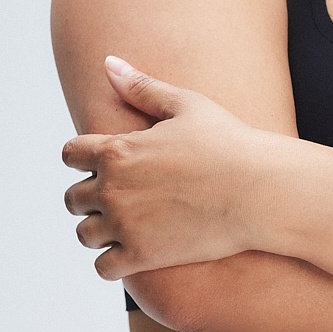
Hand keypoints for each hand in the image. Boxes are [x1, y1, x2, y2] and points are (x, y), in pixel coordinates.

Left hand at [61, 56, 276, 281]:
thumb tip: (108, 63)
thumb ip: (142, 87)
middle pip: (72, 198)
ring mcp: (125, 225)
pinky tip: (132, 255)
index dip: (82, 158)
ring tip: (123, 228)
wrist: (262, 191)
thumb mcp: (187, 105)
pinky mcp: (144, 256)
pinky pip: (105, 268)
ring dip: (98, 231)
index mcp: (117, 149)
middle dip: (89, 198)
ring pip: (85, 234)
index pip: (70, 154)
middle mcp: (113, 188)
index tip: (101, 164)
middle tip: (119, 199)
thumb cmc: (231, 143)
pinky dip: (113, 264)